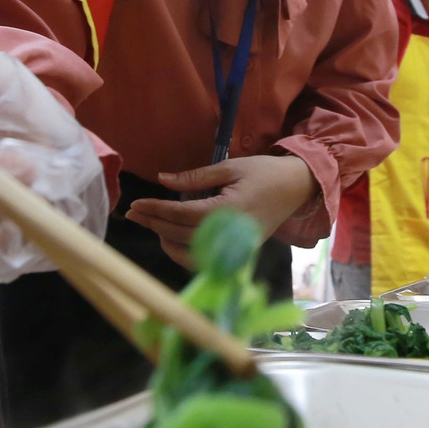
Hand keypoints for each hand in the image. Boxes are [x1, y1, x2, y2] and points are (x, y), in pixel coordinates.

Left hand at [125, 155, 314, 268]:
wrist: (296, 188)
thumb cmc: (264, 172)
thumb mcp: (230, 167)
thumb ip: (195, 177)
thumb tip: (162, 180)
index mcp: (229, 209)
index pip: (183, 214)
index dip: (157, 210)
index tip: (136, 204)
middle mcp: (231, 233)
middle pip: (182, 234)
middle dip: (154, 223)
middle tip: (132, 213)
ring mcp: (235, 246)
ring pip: (190, 252)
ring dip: (166, 240)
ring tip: (151, 223)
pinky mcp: (238, 252)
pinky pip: (204, 260)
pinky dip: (183, 253)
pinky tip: (170, 239)